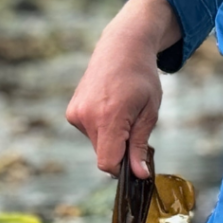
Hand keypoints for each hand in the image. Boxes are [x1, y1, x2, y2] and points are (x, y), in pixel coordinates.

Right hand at [66, 0, 179, 177]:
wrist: (122, 47)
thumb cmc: (142, 77)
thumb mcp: (150, 111)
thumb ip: (140, 145)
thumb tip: (139, 175)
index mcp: (109, 116)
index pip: (108, 163)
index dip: (124, 169)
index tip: (137, 161)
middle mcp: (87, 116)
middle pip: (104, 154)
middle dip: (120, 150)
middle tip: (135, 126)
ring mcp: (76, 113)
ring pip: (97, 144)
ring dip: (111, 138)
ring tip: (123, 111)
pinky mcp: (72, 111)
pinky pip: (89, 132)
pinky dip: (101, 128)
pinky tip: (110, 107)